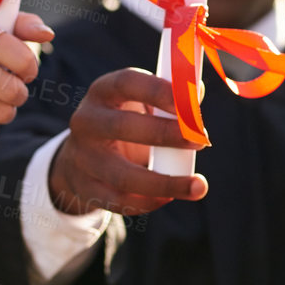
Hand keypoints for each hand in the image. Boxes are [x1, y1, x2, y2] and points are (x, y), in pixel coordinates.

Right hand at [47, 68, 206, 218]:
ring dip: (165, 182)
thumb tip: (198, 92)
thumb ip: (169, 98)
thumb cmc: (126, 122)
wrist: (83, 158)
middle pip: (122, 126)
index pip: (126, 82)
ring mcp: (83, 158)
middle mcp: (87, 122)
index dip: (158, 91)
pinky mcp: (86, 189)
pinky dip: (149, 201)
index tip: (191, 103)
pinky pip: (120, 201)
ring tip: (198, 186)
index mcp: (103, 92)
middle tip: (201, 141)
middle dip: (165, 134)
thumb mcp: (140, 103)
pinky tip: (171, 197)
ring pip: (123, 175)